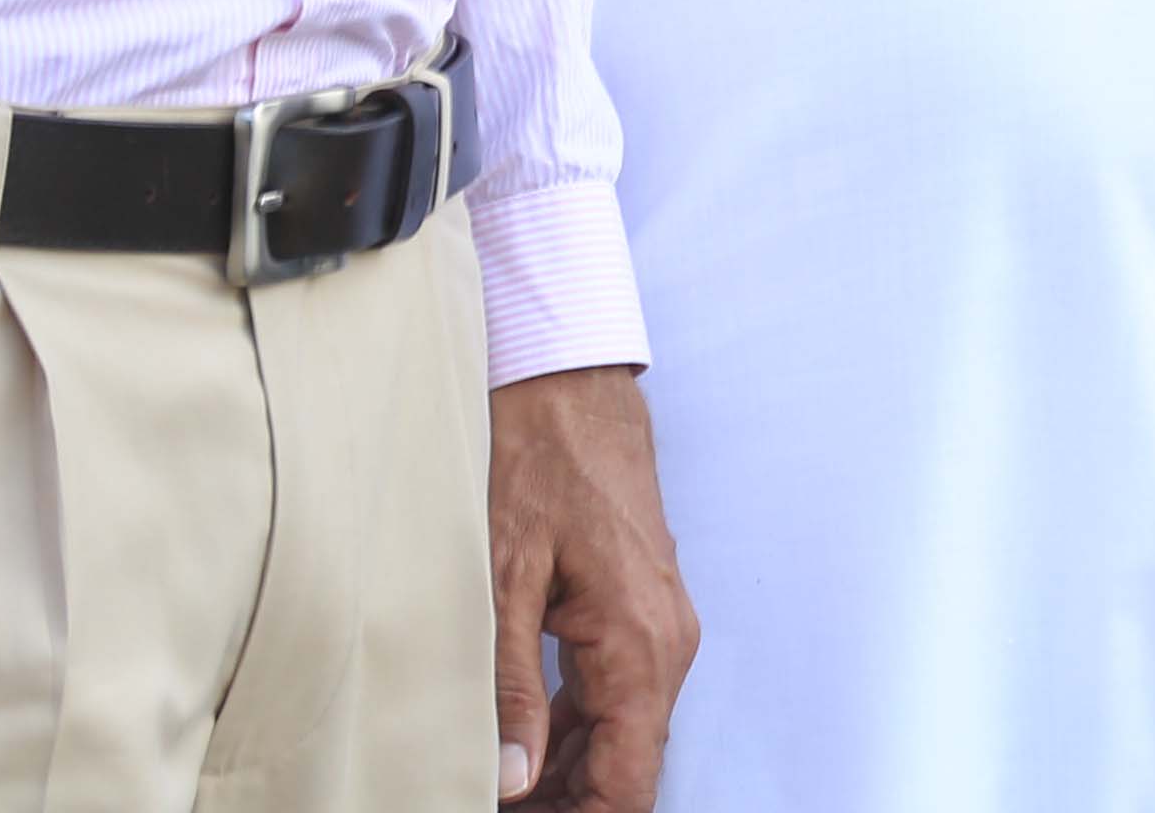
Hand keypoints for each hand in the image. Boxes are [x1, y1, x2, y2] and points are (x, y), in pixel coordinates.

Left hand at [487, 368, 699, 807]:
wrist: (571, 384)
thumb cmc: (536, 463)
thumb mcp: (502, 579)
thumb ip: (511, 687)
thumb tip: (511, 778)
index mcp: (637, 641)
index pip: (629, 779)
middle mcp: (665, 640)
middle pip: (629, 766)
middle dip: (568, 805)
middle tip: (488, 808)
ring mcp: (660, 623)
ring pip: (624, 733)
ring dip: (568, 776)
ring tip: (499, 793)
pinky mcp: (642, 608)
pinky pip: (618, 693)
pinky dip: (576, 733)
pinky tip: (522, 747)